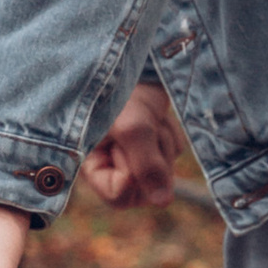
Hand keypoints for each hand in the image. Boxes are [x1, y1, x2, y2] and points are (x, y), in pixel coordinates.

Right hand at [82, 81, 186, 210]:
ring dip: (162, 141)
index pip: (119, 197)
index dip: (132, 173)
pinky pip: (175, 152)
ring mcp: (135, 160)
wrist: (132, 65)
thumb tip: (164, 202)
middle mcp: (112, 170)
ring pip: (165, 171)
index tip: (125, 144)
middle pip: (147, 189)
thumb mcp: (131, 128)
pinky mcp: (154, 147)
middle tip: (142, 126)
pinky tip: (156, 117)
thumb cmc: (119, 93)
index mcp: (92, 169)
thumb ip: (147, 165)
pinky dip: (170, 133)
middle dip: (152, 155)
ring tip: (147, 118)